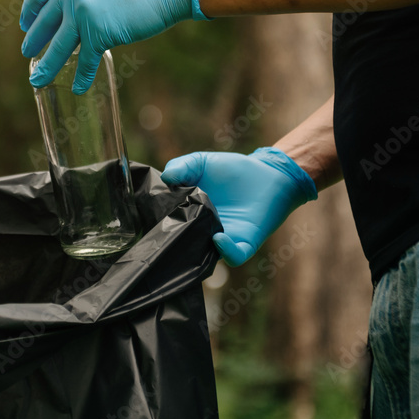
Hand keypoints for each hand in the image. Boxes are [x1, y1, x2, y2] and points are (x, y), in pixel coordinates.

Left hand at [20, 0, 210, 93]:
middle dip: (34, 41)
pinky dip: (82, 77)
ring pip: (58, 47)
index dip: (29, 10)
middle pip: (44, 22)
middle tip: (27, 53)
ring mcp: (82, 11)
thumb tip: (77, 7)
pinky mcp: (98, 32)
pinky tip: (78, 88)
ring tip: (36, 79)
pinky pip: (85, 61)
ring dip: (46, 66)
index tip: (24, 23)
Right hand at [160, 147, 317, 265]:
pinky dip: (226, 251)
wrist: (268, 173)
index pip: (169, 226)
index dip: (160, 223)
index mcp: (189, 214)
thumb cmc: (232, 170)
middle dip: (173, 242)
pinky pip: (234, 256)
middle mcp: (203, 231)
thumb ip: (181, 167)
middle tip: (164, 232)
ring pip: (206, 256)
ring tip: (190, 233)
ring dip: (197, 249)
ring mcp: (223, 239)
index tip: (151, 216)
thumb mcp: (200, 163)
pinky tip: (218, 237)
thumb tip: (165, 179)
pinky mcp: (245, 242)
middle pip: (184, 245)